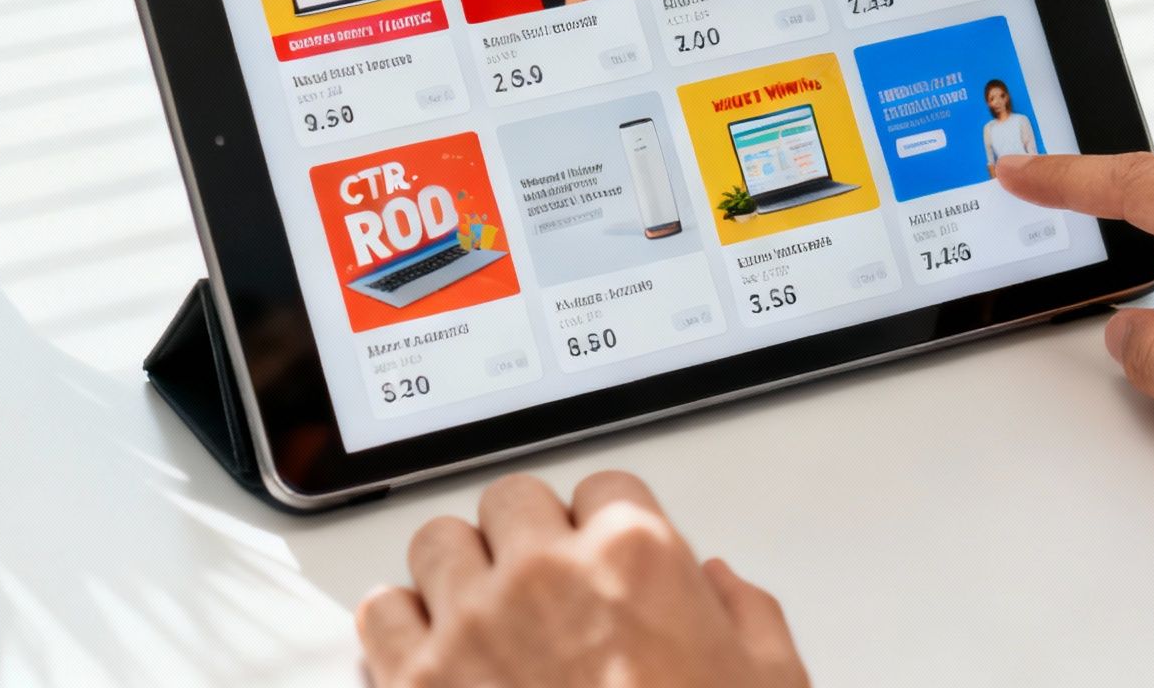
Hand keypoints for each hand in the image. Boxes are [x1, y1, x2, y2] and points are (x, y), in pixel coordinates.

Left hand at [358, 471, 808, 687]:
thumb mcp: (772, 684)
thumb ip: (748, 615)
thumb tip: (719, 586)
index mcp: (634, 557)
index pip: (604, 486)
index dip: (605, 524)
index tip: (603, 552)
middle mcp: (546, 575)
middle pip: (511, 499)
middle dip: (527, 535)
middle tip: (543, 582)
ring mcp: (473, 625)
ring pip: (437, 542)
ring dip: (459, 572)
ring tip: (481, 612)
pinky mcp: (416, 683)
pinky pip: (380, 612)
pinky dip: (399, 626)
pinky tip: (430, 650)